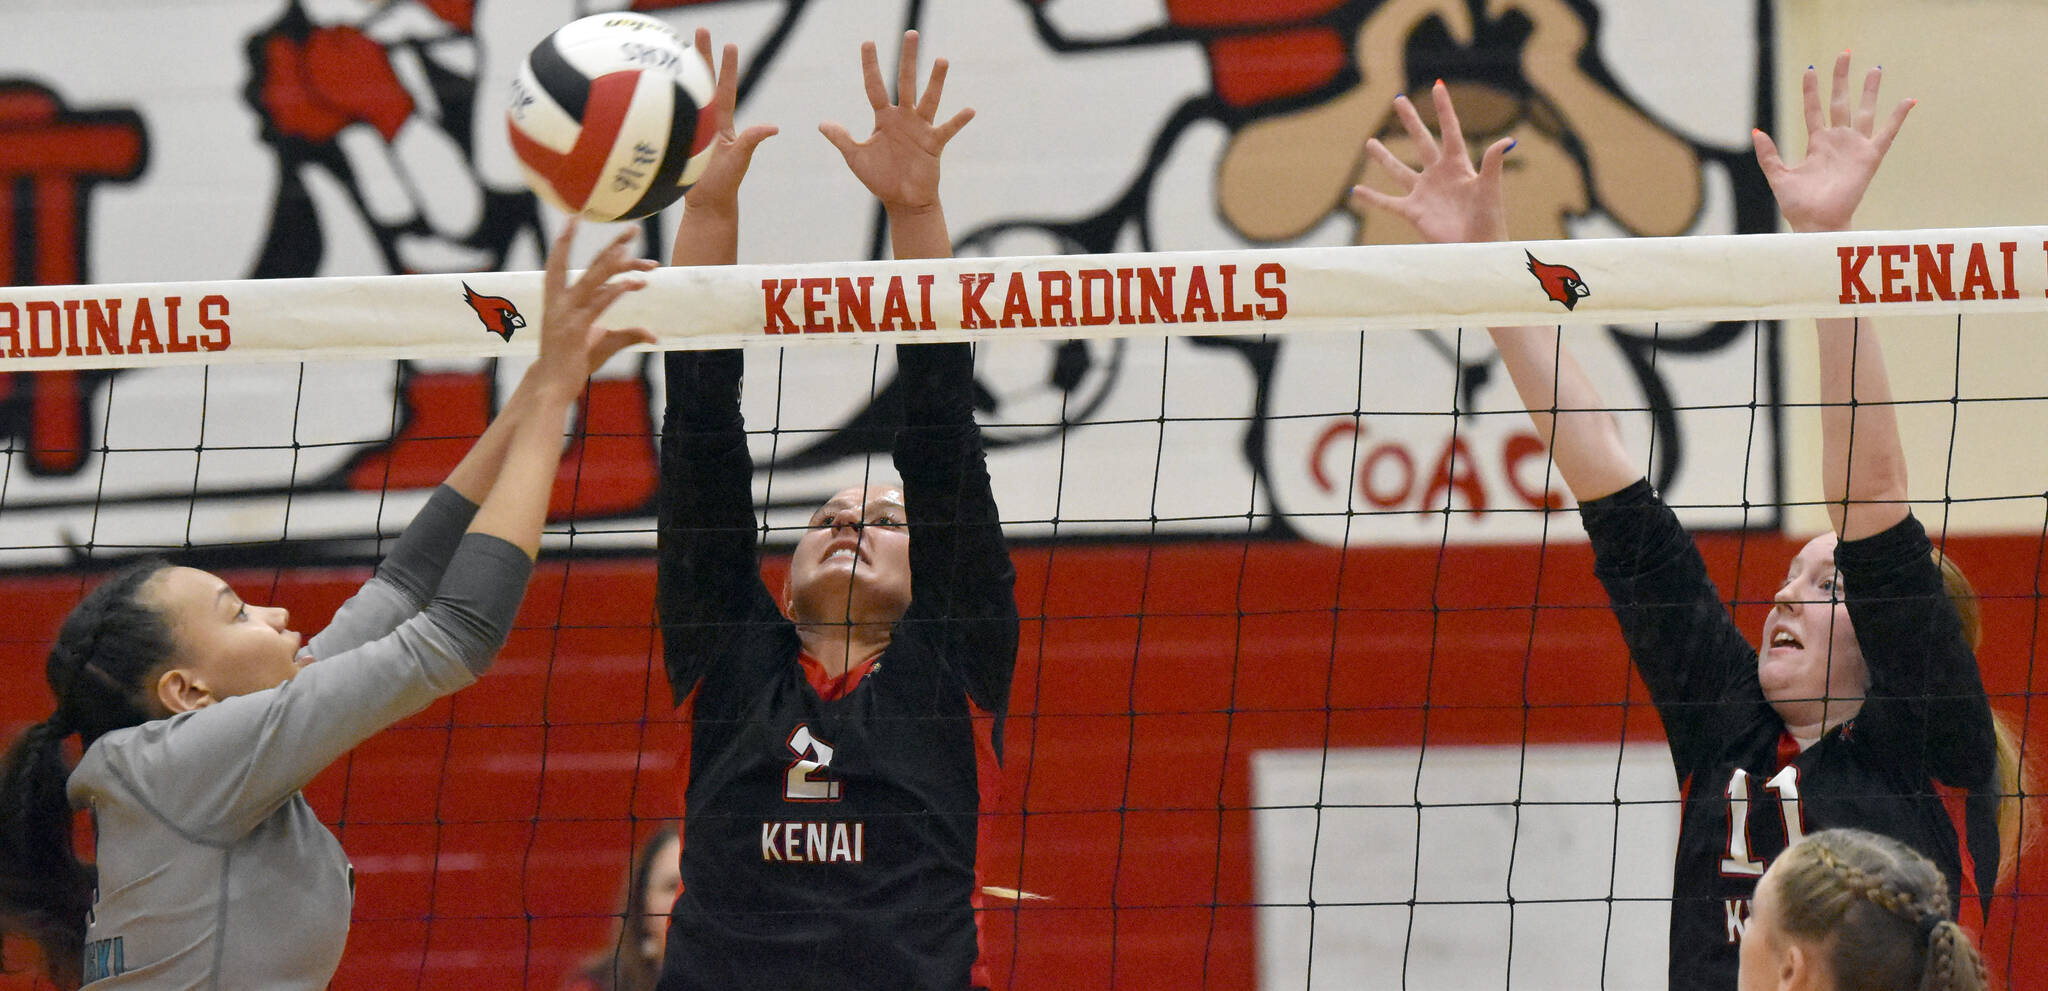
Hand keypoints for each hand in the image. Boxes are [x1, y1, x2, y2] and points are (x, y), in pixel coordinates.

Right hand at [538, 220, 657, 387]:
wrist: (552, 384)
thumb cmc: (574, 361)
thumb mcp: (604, 342)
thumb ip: (629, 334)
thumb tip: (654, 335)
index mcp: (558, 299)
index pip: (560, 262)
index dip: (564, 240)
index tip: (574, 219)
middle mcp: (561, 301)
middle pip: (590, 264)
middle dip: (612, 245)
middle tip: (633, 229)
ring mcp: (568, 313)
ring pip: (595, 278)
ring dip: (617, 261)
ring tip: (636, 248)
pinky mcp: (578, 326)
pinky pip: (600, 302)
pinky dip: (618, 290)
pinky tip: (636, 282)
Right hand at [678, 28, 777, 217]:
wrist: (706, 204)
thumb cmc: (725, 184)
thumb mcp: (739, 160)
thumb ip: (751, 141)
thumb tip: (772, 128)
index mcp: (721, 122)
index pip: (724, 88)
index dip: (727, 67)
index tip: (729, 44)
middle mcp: (706, 121)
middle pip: (702, 82)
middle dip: (701, 56)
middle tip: (700, 30)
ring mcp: (691, 129)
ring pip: (685, 95)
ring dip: (680, 73)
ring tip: (674, 49)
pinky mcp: (677, 139)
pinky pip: (667, 115)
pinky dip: (659, 101)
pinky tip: (648, 88)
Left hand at [820, 31, 973, 215]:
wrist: (903, 201)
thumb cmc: (880, 178)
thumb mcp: (856, 158)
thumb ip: (842, 139)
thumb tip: (822, 124)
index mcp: (883, 118)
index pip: (875, 86)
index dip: (870, 66)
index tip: (868, 42)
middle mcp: (903, 117)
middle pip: (905, 82)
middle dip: (907, 58)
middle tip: (910, 33)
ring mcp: (920, 128)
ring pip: (929, 99)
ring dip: (935, 80)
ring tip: (941, 60)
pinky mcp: (934, 143)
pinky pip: (947, 129)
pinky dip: (958, 120)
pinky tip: (969, 110)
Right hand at [1349, 81, 1513, 244]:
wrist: (1478, 248)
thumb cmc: (1489, 220)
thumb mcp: (1490, 189)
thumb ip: (1492, 164)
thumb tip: (1507, 141)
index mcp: (1459, 165)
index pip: (1450, 130)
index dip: (1443, 109)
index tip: (1437, 87)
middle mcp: (1439, 175)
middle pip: (1421, 141)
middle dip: (1410, 121)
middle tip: (1398, 100)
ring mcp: (1424, 193)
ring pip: (1399, 170)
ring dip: (1384, 157)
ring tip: (1370, 143)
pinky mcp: (1414, 212)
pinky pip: (1388, 202)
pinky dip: (1372, 198)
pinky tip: (1356, 192)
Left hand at [1753, 52, 1912, 232]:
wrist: (1817, 223)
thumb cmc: (1798, 205)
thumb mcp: (1778, 176)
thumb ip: (1768, 155)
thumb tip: (1757, 131)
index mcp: (1817, 144)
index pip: (1814, 109)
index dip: (1811, 90)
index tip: (1810, 69)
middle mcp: (1837, 142)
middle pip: (1840, 102)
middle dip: (1842, 79)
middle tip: (1844, 55)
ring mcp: (1854, 147)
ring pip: (1863, 111)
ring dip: (1869, 90)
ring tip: (1874, 68)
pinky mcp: (1869, 157)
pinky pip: (1887, 133)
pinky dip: (1898, 117)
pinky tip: (1909, 100)